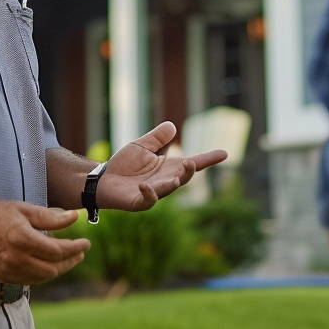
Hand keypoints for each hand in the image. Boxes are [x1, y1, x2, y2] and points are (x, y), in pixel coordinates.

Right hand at [0, 198, 90, 284]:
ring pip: (43, 277)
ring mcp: (8, 270)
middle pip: (53, 268)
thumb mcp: (24, 209)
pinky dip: (43, 274)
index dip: (75, 248)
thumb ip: (50, 217)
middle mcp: (16, 258)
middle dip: (70, 261)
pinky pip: (30, 281)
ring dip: (58, 269)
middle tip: (80, 252)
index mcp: (22, 239)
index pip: (58, 251)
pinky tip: (48, 265)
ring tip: (67, 259)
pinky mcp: (2, 277)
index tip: (86, 243)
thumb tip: (74, 217)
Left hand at [97, 122, 228, 211]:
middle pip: (183, 177)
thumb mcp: (142, 146)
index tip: (224, 153)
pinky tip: (145, 186)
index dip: (208, 159)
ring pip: (167, 190)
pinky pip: (147, 200)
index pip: (192, 164)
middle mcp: (164, 181)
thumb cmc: (124, 164)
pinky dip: (149, 194)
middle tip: (191, 164)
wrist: (103, 179)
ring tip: (175, 178)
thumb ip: (157, 138)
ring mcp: (153, 193)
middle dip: (188, 173)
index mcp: (168, 168)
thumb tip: (172, 125)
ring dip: (172, 184)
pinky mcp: (139, 202)